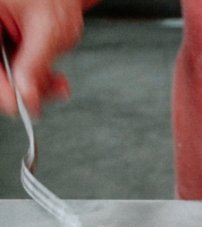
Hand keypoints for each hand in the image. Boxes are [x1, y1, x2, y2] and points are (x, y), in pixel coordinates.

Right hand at [0, 0, 85, 118]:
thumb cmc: (54, 0)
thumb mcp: (48, 30)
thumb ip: (35, 63)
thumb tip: (26, 98)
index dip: (4, 89)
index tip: (23, 105)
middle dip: (25, 89)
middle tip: (54, 91)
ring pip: (9, 81)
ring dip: (36, 88)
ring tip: (59, 83)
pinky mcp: (6, 54)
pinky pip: (17, 78)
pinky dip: (38, 83)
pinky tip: (54, 80)